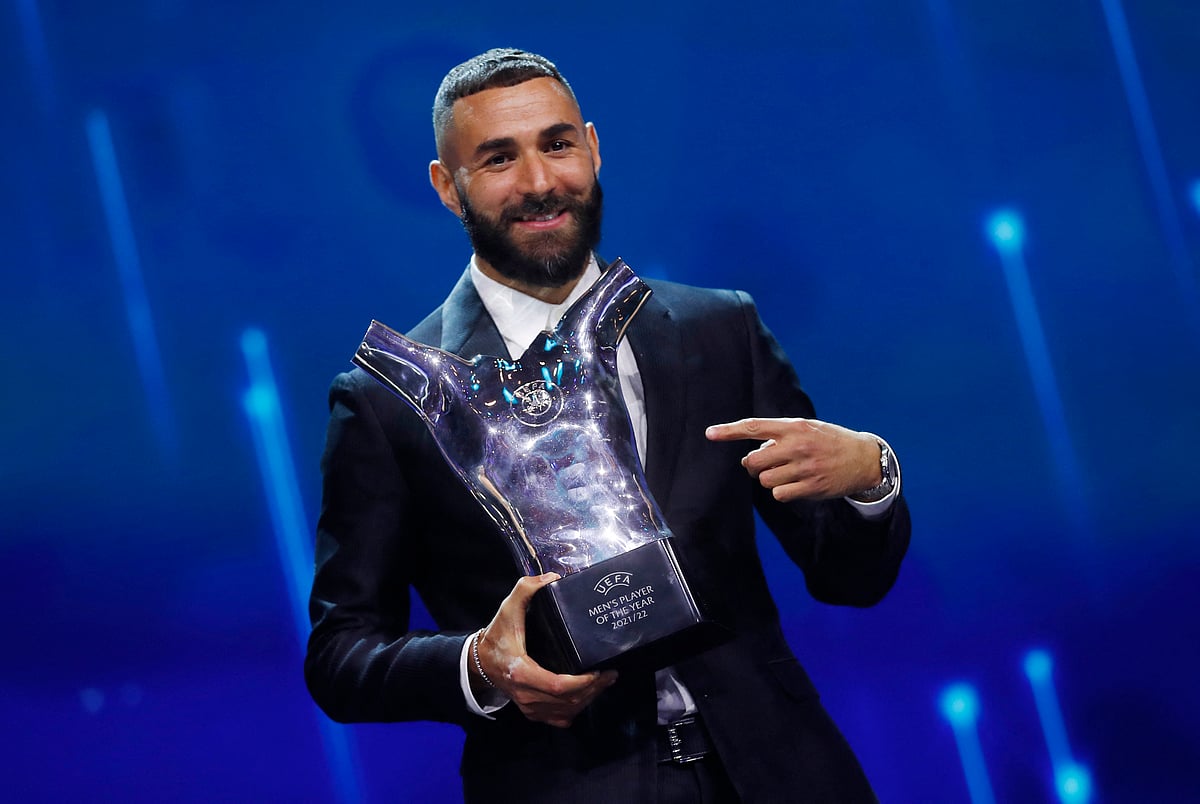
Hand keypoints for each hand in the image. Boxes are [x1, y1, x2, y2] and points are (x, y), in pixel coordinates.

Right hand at [475, 573, 617, 727]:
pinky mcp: (532, 712)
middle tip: (611, 674)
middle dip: (594, 689)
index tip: (599, 670)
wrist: (480, 662)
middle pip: (567, 701)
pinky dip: (576, 709)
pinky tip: (586, 696)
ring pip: (566, 712)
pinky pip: (560, 718)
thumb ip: (526, 589)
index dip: (582, 683)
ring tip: (604, 682)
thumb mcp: (507, 608)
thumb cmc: (497, 636)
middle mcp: (526, 695)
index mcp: (521, 672)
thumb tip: (552, 578)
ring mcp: (529, 707)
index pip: (557, 686)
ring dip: (588, 699)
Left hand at [705, 417, 879, 502]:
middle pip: (753, 460)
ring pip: (765, 480)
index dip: (729, 430)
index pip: (754, 426)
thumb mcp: (807, 428)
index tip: (710, 433)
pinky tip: (795, 485)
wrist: (864, 458)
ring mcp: (805, 467)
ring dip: (769, 480)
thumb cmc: (830, 441)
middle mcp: (798, 445)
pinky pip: (779, 494)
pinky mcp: (812, 487)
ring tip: (786, 473)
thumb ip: (780, 435)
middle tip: (765, 464)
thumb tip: (752, 454)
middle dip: (753, 465)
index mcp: (794, 427)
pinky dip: (781, 492)